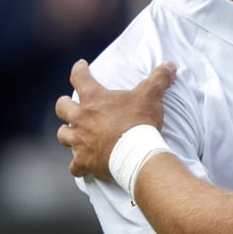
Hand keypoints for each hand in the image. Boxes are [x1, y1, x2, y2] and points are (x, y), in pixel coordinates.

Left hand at [55, 60, 175, 179]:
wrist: (136, 153)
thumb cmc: (140, 122)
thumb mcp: (151, 96)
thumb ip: (158, 78)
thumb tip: (170, 65)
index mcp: (93, 99)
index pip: (80, 77)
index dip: (79, 70)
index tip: (81, 66)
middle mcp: (81, 118)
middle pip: (62, 107)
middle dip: (65, 105)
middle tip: (70, 105)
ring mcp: (80, 141)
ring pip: (63, 135)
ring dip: (67, 134)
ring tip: (72, 135)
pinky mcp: (84, 161)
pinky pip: (75, 166)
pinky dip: (77, 166)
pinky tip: (80, 167)